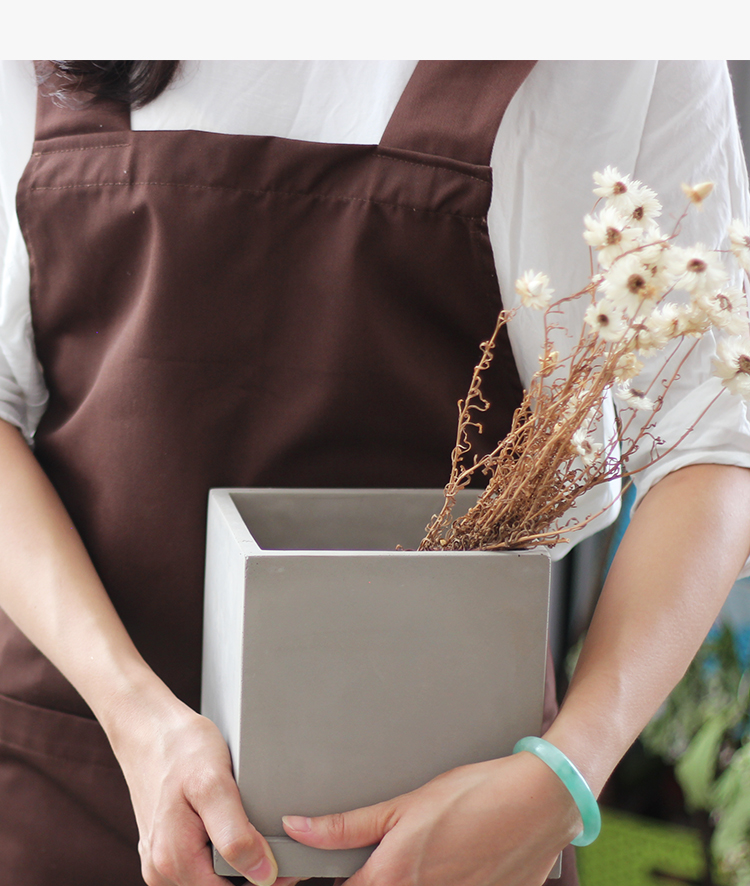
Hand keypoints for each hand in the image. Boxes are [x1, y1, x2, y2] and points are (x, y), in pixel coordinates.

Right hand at [109, 686, 280, 885]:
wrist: (148, 726)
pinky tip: (238, 833)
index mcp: (174, 860)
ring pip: (209, 880)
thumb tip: (262, 876)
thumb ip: (235, 835)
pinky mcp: (163, 846)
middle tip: (285, 851)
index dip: (264, 883)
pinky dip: (222, 857)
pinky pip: (198, 865)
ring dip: (238, 869)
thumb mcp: (214, 783)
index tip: (292, 864)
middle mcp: (161, 869)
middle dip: (252, 877)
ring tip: (264, 839)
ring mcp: (159, 859)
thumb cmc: (181, 748)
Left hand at [282, 753, 580, 885]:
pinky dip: (437, 882)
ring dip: (401, 879)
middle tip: (376, 858)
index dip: (314, 883)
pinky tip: (450, 862)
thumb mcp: (404, 805)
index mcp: (390, 880)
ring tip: (420, 854)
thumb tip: (295, 826)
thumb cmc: (474, 796)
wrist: (538, 803)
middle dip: (365, 879)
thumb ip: (345, 826)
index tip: (302, 875)